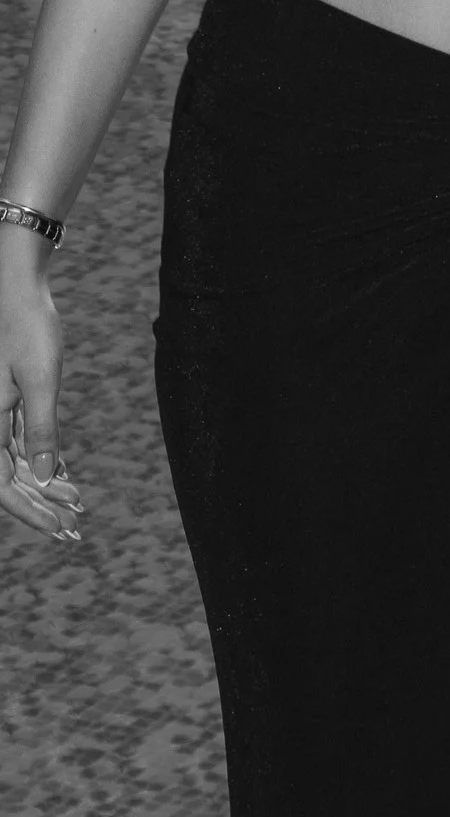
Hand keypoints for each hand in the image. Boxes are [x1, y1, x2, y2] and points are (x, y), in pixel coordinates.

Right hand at [0, 270, 80, 547]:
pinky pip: (19, 443)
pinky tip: (61, 476)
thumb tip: (45, 479)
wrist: (16, 288)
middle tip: (74, 527)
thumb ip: (41, 430)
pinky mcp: (6, 400)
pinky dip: (40, 460)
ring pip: (15, 462)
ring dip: (44, 485)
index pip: (1, 486)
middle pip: (9, 479)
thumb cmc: (27, 327)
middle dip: (40, 506)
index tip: (59, 528)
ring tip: (76, 504)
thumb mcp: (40, 379)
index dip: (29, 512)